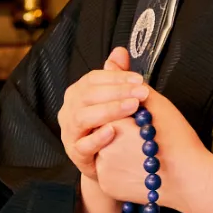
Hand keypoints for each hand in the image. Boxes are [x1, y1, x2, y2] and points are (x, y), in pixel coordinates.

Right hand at [57, 47, 149, 178]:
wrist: (108, 162)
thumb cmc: (113, 125)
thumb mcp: (116, 99)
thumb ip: (117, 76)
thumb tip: (120, 51)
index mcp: (78, 93)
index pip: (93, 79)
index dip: (116, 77)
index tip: (140, 79)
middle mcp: (69, 110)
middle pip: (88, 95)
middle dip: (118, 91)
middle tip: (143, 91)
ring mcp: (70, 133)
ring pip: (83, 117)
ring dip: (110, 110)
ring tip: (133, 107)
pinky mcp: (76, 154)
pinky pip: (83, 145)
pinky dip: (98, 137)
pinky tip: (114, 130)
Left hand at [92, 86, 212, 212]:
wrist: (190, 180)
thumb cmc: (178, 140)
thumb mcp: (156, 104)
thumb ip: (127, 81)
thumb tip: (111, 61)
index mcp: (113, 121)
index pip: (108, 109)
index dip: (127, 114)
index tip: (144, 123)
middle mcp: (102, 145)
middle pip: (105, 131)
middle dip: (121, 133)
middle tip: (146, 140)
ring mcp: (103, 169)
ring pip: (105, 152)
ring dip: (119, 151)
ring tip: (143, 154)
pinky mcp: (107, 186)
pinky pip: (109, 173)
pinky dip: (120, 170)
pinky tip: (140, 168)